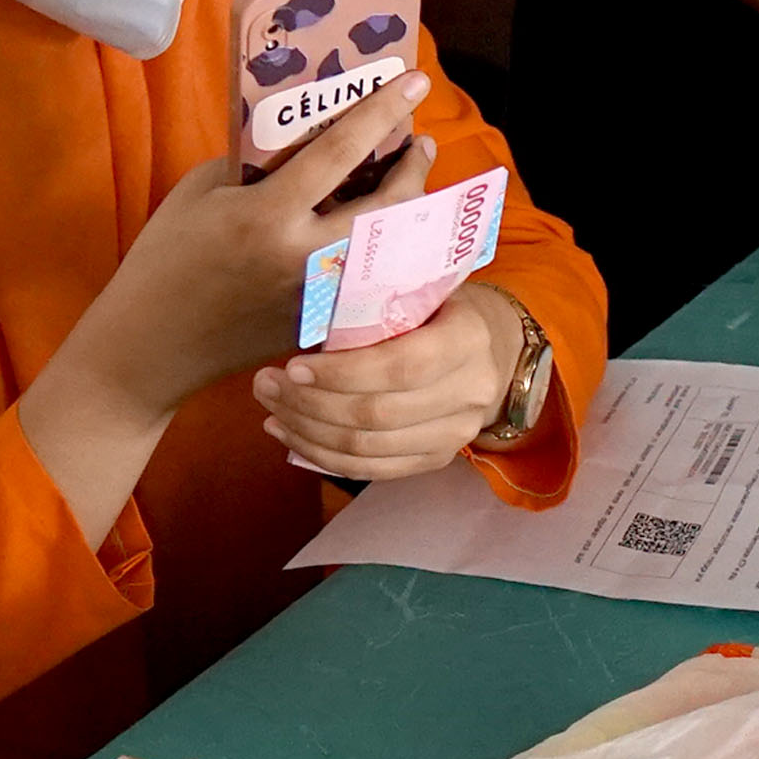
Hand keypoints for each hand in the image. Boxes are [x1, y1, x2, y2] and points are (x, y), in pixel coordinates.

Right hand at [68, 72, 436, 424]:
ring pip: (390, 246)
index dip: (381, 112)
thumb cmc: (166, 259)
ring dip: (410, 210)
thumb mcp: (199, 193)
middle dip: (413, 169)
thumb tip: (303, 143)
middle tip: (421, 143)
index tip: (414, 81)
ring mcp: (320, 295)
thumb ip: (254, 164)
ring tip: (412, 180)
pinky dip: (389, 251)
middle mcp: (304, 256)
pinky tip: (393, 230)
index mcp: (267, 215)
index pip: (339, 152)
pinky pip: (372, 279)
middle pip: (386, 205)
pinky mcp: (323, 322)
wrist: (152, 345)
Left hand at [252, 275, 523, 477]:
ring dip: (307, 431)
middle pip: (378, 414)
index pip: (401, 366)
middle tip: (266, 385)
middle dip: (309, 403)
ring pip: (368, 447)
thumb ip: (376, 303)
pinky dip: (323, 456)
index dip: (342, 373)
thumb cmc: (441, 309)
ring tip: (271, 407)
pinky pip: (372, 470)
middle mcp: (471, 391)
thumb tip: (305, 313)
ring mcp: (458, 433)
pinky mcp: (438, 459)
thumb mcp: (419, 289)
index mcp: (469, 338)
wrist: (492, 349)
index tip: (293, 366)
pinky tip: (289, 434)